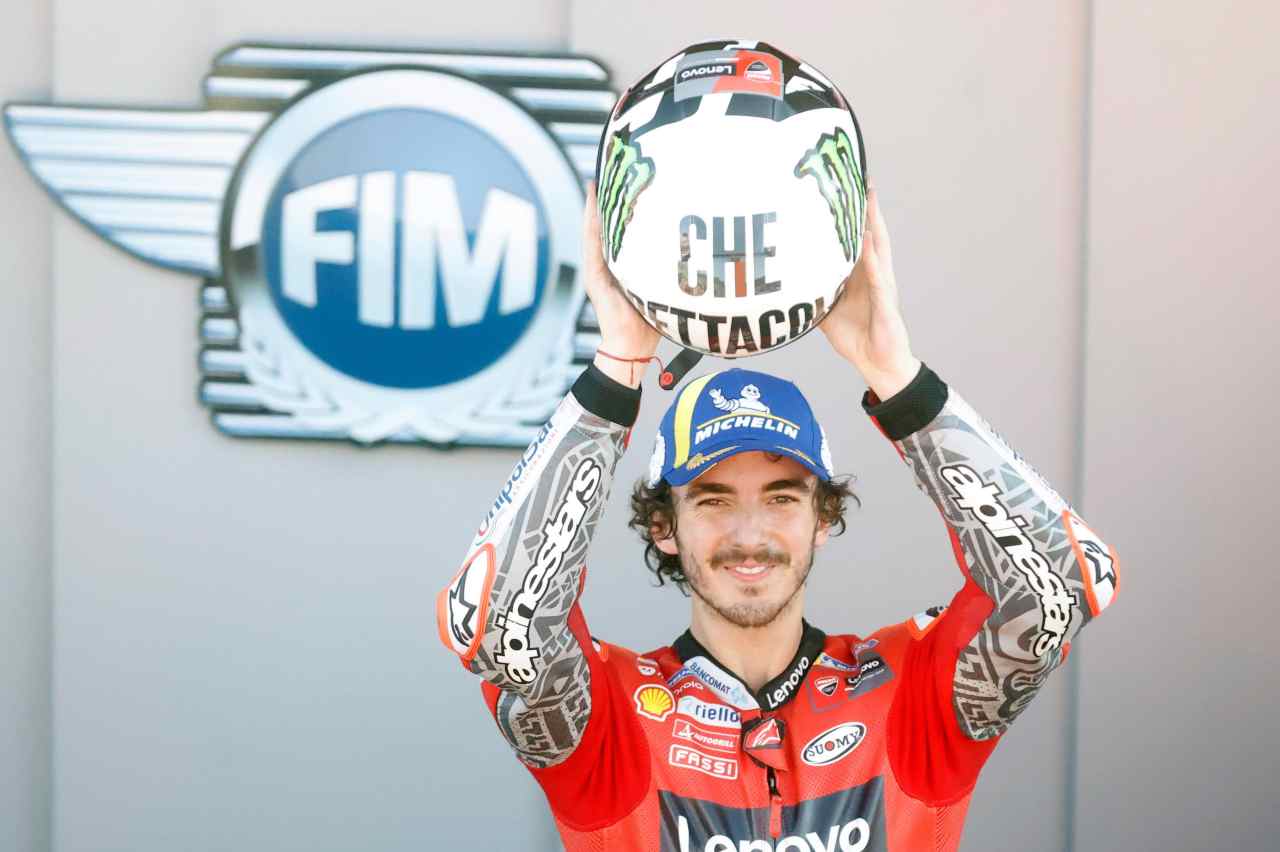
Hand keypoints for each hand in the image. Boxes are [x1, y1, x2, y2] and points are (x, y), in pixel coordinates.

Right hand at [583, 183, 660, 386]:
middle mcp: (608, 264)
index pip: (623, 231)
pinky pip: (592, 240)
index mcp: (624, 266)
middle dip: (610, 199)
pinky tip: (592, 199)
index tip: (633, 181)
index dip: (625, 207)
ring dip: (597, 202)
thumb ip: (671, 268)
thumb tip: (698, 247)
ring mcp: (598, 268)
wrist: (631, 346)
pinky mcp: (593, 274)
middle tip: (615, 170)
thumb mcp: (663, 287)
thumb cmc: (650, 323)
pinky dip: (591, 218)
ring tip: (599, 178)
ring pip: (596, 228)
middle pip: (608, 225)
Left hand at [819, 184, 920, 399]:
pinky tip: (865, 241)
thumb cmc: (857, 338)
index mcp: (862, 276)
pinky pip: (878, 277)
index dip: (854, 216)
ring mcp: (883, 287)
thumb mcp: (827, 314)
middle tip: (861, 179)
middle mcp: (876, 275)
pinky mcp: (886, 303)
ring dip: (873, 223)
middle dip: (867, 208)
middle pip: (872, 234)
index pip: (858, 239)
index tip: (846, 189)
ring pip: (878, 248)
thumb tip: (785, 288)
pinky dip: (871, 258)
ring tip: (868, 198)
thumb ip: (812, 297)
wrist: (877, 364)